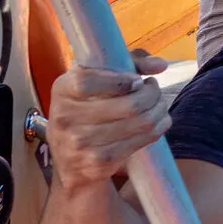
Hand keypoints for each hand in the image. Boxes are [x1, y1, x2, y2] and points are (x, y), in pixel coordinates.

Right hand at [46, 50, 171, 186]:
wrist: (68, 156)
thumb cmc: (89, 104)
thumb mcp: (98, 77)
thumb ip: (130, 61)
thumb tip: (160, 65)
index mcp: (62, 89)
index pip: (87, 82)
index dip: (121, 80)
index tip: (137, 80)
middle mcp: (65, 117)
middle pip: (130, 105)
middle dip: (153, 94)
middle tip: (154, 89)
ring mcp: (80, 143)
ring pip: (142, 123)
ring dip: (159, 110)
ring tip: (157, 103)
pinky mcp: (98, 162)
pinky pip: (141, 141)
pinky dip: (158, 128)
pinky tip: (155, 121)